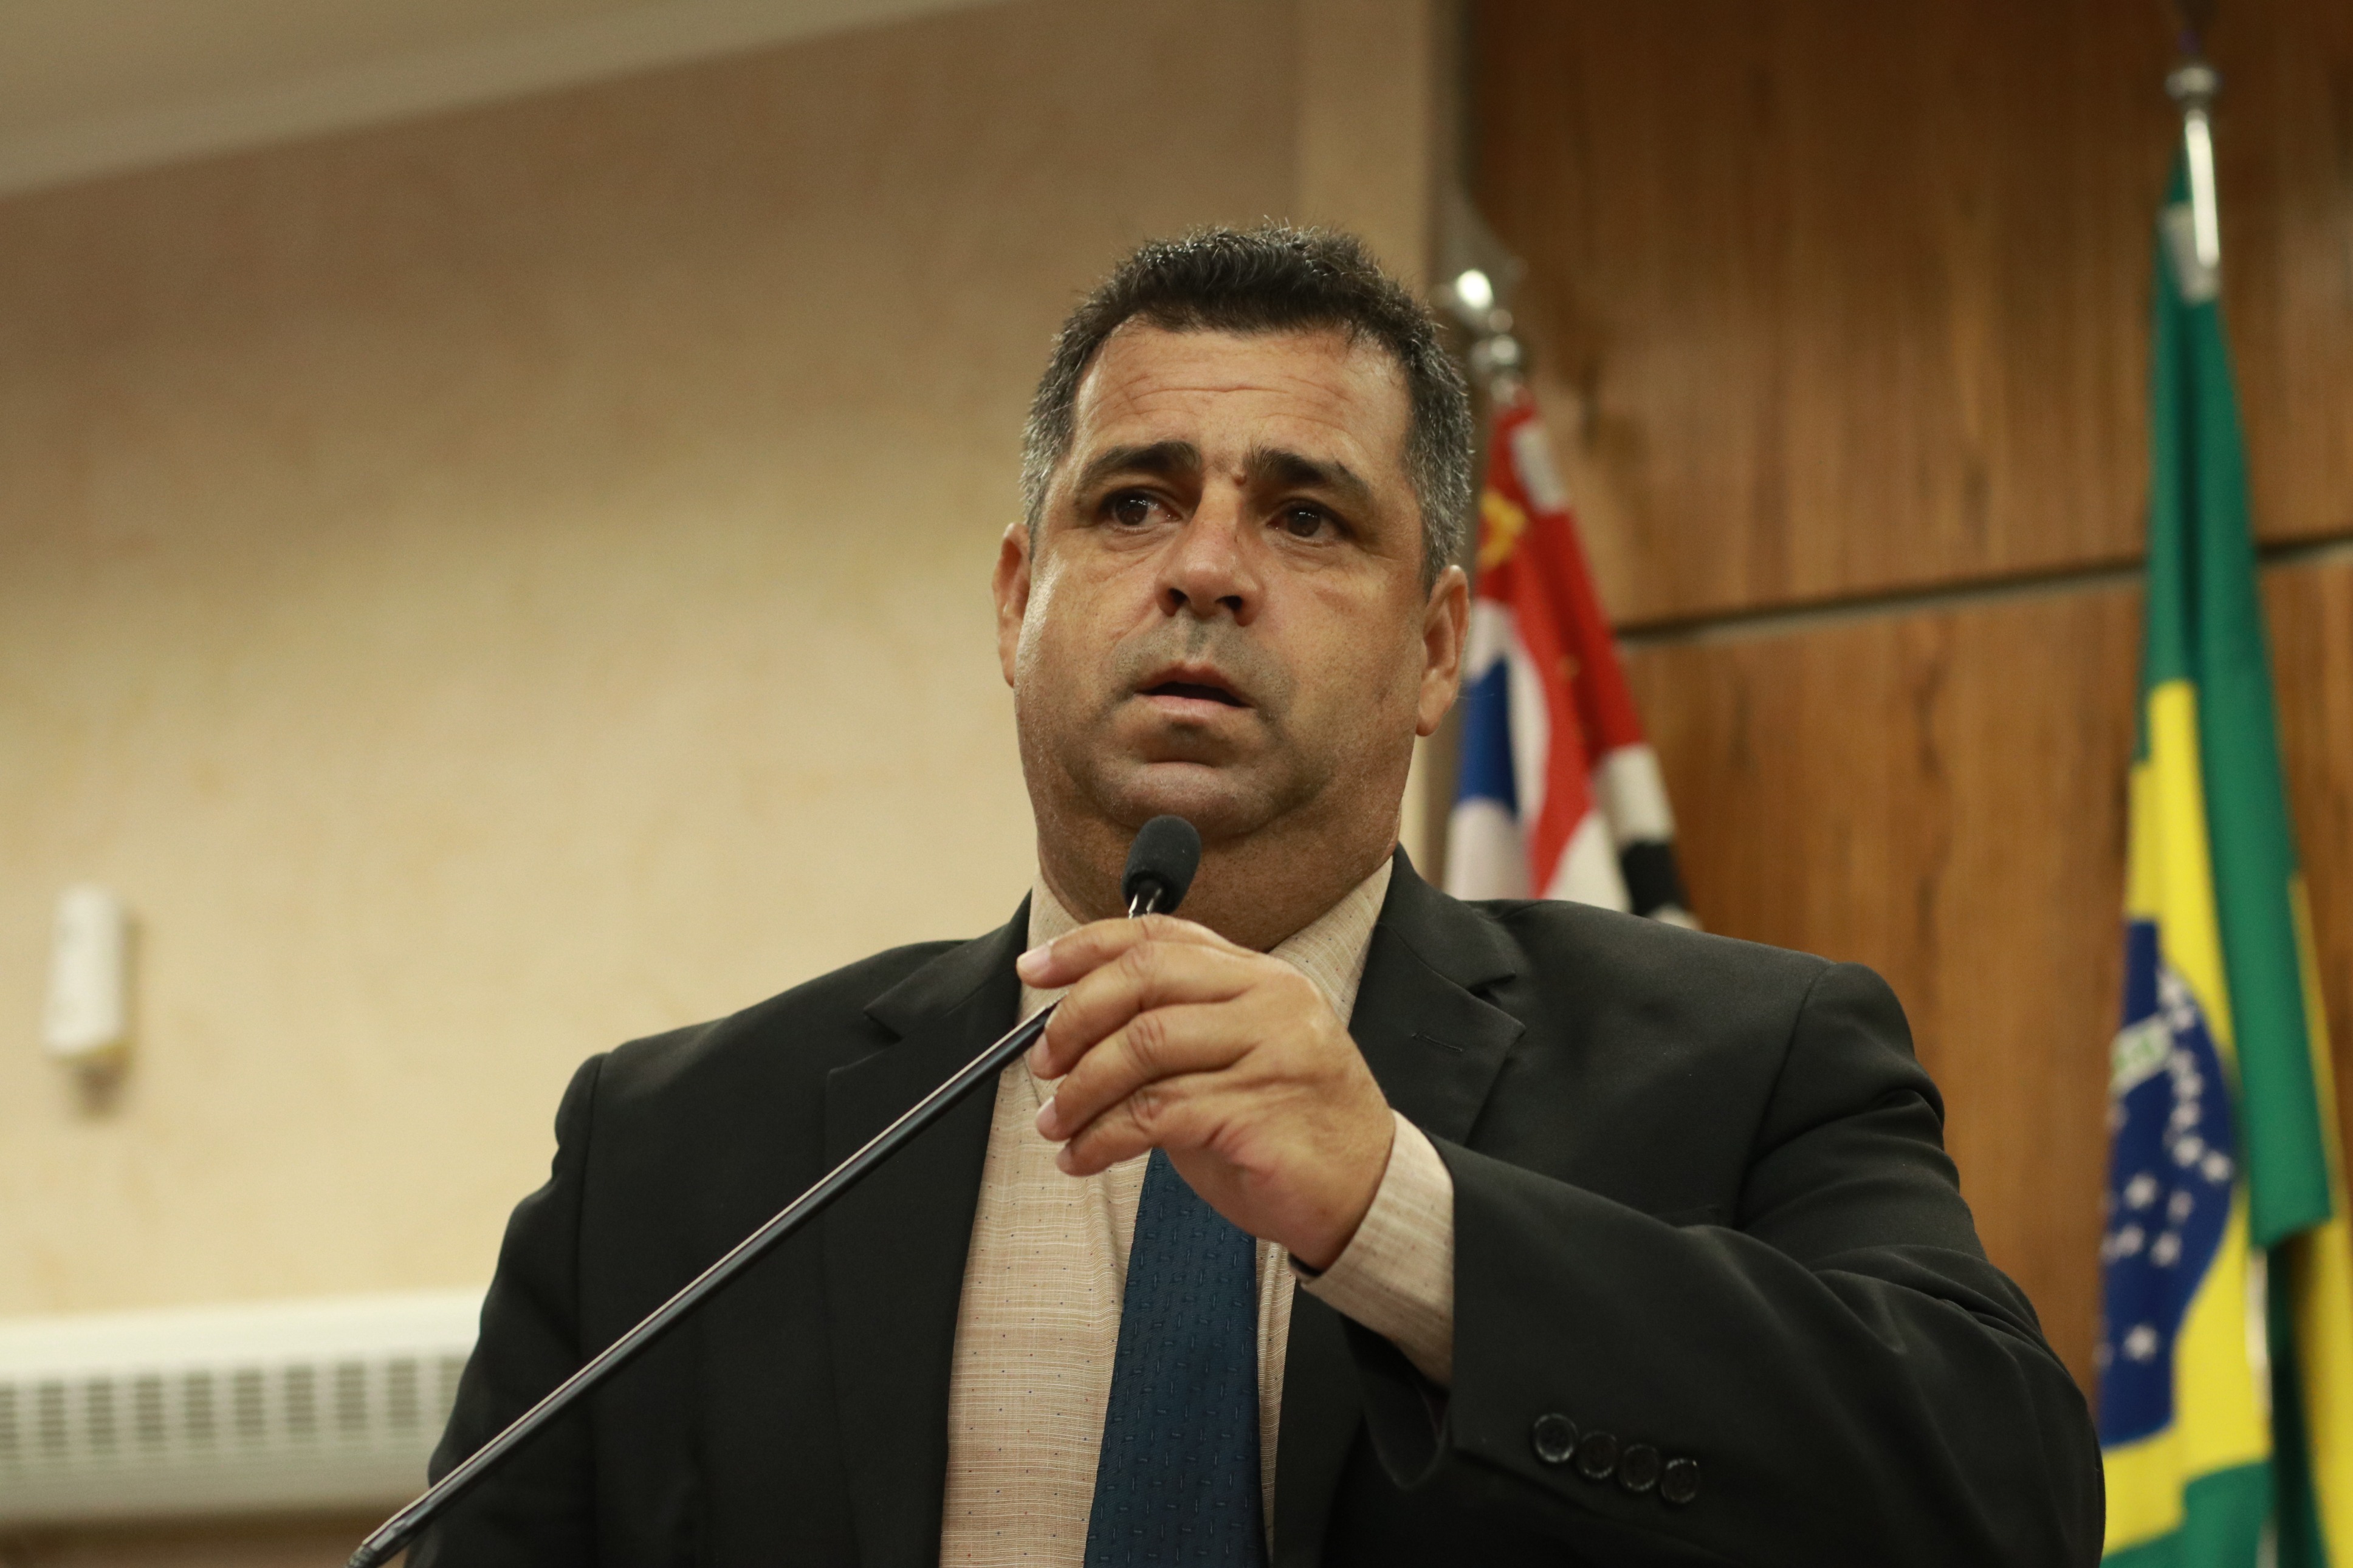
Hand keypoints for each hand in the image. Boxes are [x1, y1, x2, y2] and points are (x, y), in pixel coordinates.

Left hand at [1020, 914, 1394, 1269]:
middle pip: (1144, 977)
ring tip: (1056, 1125)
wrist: (1364, 1192)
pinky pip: (1156, 1113)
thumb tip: (1067, 1029)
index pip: (1159, 934)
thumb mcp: (1227, 1059)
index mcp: (1257, 976)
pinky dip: (1103, 1137)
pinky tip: (1084, 1157)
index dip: (1085, 948)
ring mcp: (1271, 1050)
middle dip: (1075, 1020)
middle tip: (1042, 1065)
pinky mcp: (1260, 1111)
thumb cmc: (1284, 1128)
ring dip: (1081, 1090)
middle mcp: (1269, 999)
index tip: (1032, 970)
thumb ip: (1167, 1031)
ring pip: (1143, 1046)